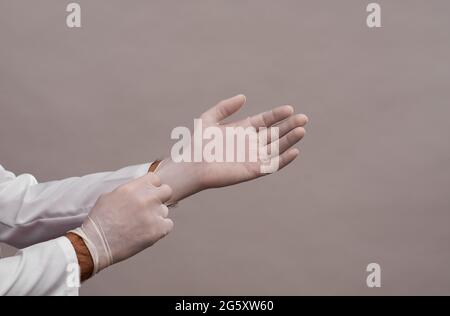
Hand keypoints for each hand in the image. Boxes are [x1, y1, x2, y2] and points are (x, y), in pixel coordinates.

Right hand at [70, 173, 172, 274]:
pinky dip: (160, 229)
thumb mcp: (110, 196)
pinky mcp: (157, 230)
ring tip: (139, 225)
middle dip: (160, 198)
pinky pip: (168, 225)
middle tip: (150, 208)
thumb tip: (142, 187)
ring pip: (164, 210)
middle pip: (167, 191)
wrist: (95, 244)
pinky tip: (146, 232)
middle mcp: (146, 198)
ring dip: (156, 216)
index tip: (147, 194)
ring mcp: (153, 214)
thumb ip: (130, 189)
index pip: (155, 178)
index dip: (152, 186)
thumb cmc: (100, 221)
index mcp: (133, 188)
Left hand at [156, 95, 307, 202]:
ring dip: (290, 140)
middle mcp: (251, 143)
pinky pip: (272, 164)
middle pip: (275, 133)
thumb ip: (225, 107)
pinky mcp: (253, 171)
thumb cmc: (198, 143)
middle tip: (303, 118)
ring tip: (301, 130)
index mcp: (243, 129)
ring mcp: (253, 157)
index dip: (278, 115)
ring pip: (277, 147)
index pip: (266, 120)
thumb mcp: (209, 118)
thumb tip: (244, 97)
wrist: (191, 166)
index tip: (290, 109)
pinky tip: (295, 151)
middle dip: (289, 125)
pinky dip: (284, 159)